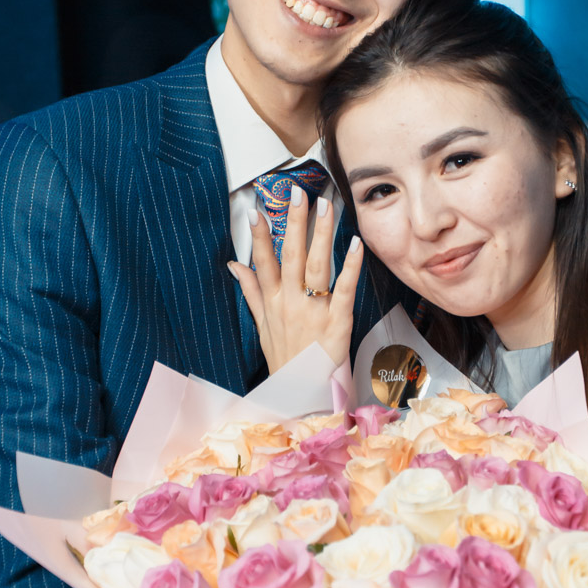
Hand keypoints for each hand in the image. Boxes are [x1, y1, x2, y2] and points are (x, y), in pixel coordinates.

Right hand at [228, 186, 362, 373]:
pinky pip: (343, 289)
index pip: (262, 262)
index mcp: (272, 302)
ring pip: (317, 265)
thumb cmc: (285, 359)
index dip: (259, 235)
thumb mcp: (262, 325)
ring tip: (326, 205)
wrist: (302, 395)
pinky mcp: (337, 322)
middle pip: (291, 256)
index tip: (256, 209)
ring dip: (321, 234)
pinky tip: (354, 244)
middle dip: (294, 222)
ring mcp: (313, 311)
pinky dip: (350, 266)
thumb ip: (251, 292)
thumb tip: (234, 265)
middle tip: (298, 192)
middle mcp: (290, 302)